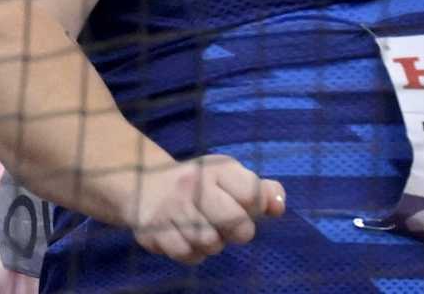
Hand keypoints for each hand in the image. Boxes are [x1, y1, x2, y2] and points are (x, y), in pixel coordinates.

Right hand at [129, 155, 285, 265]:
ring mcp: (171, 208)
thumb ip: (261, 190)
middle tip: (234, 228)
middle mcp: (193, 185)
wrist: (145, 185)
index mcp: (217, 169)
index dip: (257, 207)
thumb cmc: (200, 184)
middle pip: (234, 221)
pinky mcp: (154, 230)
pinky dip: (194, 254)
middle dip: (240, 231)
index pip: (251, 193)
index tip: (249, 207)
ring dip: (215, 244)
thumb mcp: (230, 177)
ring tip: (208, 231)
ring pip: (210, 243)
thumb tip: (278, 207)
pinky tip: (189, 239)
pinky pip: (188, 255)